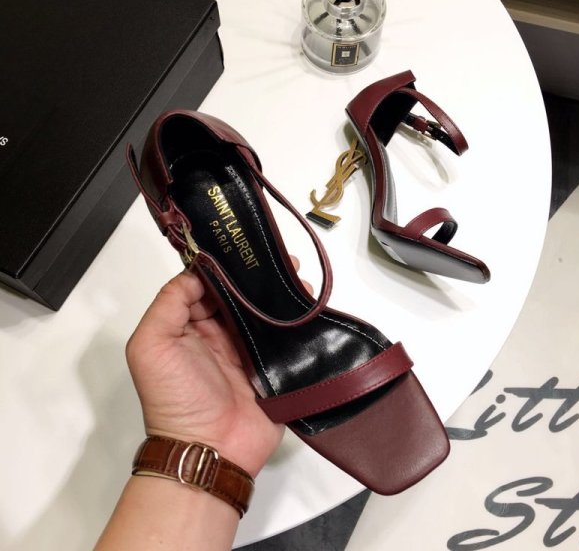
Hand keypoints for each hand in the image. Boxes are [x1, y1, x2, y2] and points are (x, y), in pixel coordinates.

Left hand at [126, 268, 288, 476]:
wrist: (214, 451)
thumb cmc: (176, 399)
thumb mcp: (151, 346)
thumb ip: (167, 304)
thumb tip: (195, 273)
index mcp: (187, 325)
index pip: (205, 285)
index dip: (221, 266)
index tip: (241, 247)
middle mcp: (217, 333)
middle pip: (237, 294)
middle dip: (254, 275)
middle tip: (277, 258)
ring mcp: (247, 348)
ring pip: (262, 310)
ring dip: (277, 292)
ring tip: (296, 274)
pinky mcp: (272, 364)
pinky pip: (283, 334)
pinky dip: (294, 317)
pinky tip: (306, 300)